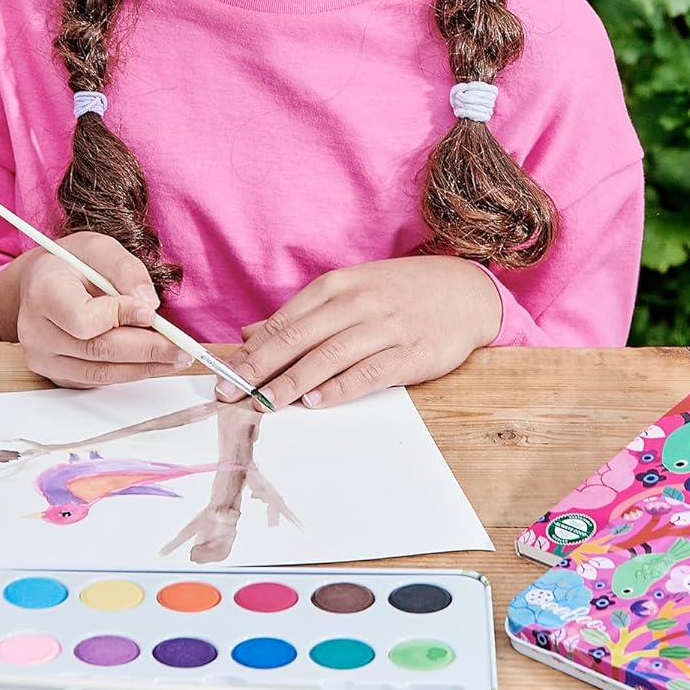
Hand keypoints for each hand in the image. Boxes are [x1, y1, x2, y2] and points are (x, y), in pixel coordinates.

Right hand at [0, 231, 188, 388]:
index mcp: (43, 292)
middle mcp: (35, 331)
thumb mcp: (99, 247)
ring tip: (177, 358)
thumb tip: (148, 303)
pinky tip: (154, 362)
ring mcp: (43, 357)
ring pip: (100, 372)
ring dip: (144, 367)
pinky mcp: (57, 374)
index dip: (120, 318)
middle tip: (182, 347)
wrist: (41, 283)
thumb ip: (125, 269)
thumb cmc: (70, 263)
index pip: (83, 318)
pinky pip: (98, 380)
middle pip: (97, 350)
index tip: (151, 312)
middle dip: (147, 349)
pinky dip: (131, 372)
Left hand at [222, 256, 503, 409]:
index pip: (284, 322)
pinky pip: (369, 373)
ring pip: (328, 357)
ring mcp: (385, 327)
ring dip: (292, 383)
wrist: (465, 292)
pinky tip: (316, 402)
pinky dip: (339, 389)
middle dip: (258, 369)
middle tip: (229, 394)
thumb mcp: (350, 291)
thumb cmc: (401, 292)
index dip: (250, 351)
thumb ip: (301, 315)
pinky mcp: (411, 352)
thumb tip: (250, 335)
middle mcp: (358, 303)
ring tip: (264, 404)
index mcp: (338, 286)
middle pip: (298, 339)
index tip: (223, 375)